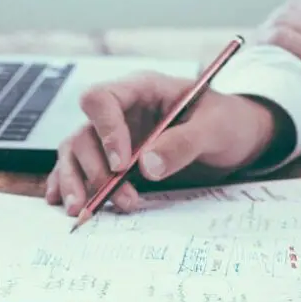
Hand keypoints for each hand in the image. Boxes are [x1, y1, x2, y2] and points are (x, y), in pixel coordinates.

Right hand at [46, 72, 282, 214]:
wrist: (238, 138)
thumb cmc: (229, 123)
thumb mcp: (215, 128)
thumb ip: (183, 143)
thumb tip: (146, 166)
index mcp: (142, 90)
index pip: (102, 99)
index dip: (106, 131)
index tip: (121, 165)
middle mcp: (121, 112)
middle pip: (84, 133)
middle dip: (95, 170)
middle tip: (120, 199)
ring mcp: (114, 136)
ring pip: (75, 153)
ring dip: (76, 182)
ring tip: (83, 211)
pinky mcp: (114, 160)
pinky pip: (80, 168)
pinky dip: (68, 184)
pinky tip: (62, 203)